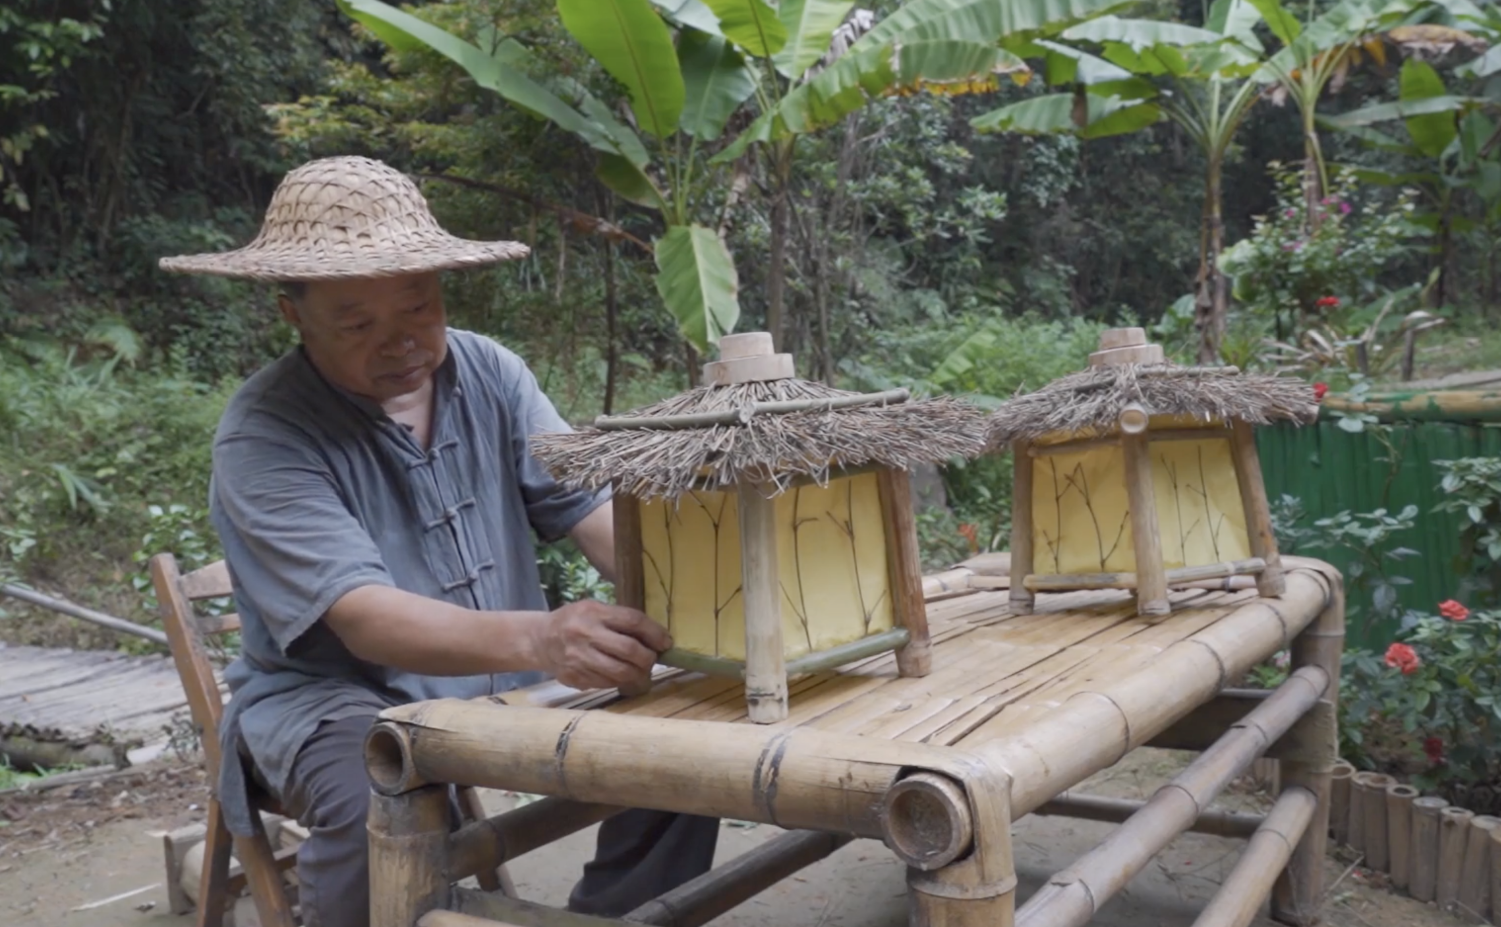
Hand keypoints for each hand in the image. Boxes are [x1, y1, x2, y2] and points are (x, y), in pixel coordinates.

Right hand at [530, 600, 670, 689]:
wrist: (541, 640)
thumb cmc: (574, 621)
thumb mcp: (594, 609)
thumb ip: (619, 619)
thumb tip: (655, 637)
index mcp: (593, 613)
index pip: (632, 621)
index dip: (654, 633)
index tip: (666, 642)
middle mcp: (585, 635)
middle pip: (629, 650)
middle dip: (648, 658)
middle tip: (652, 659)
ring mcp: (578, 659)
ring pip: (620, 672)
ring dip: (637, 674)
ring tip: (641, 670)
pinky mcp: (575, 678)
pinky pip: (607, 683)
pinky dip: (619, 681)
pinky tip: (621, 675)